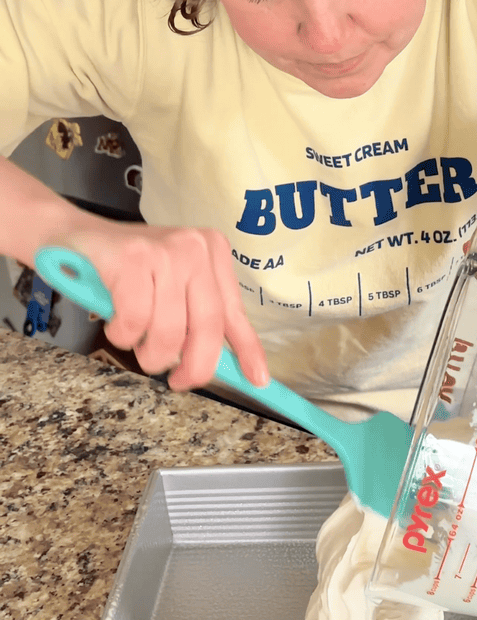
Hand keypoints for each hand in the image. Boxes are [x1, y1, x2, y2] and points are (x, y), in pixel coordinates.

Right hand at [47, 221, 267, 390]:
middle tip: (178, 381)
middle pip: (207, 326)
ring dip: (148, 351)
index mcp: (213, 253)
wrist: (73, 238)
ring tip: (135, 340)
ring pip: (169, 330)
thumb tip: (230, 366)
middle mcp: (195, 247)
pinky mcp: (132, 258)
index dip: (247, 349)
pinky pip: (135, 321)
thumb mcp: (173, 287)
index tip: (258, 379)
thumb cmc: (127, 270)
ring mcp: (165, 250)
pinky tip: (115, 322)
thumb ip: (198, 317)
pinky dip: (123, 334)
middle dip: (194, 366)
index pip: (234, 311)